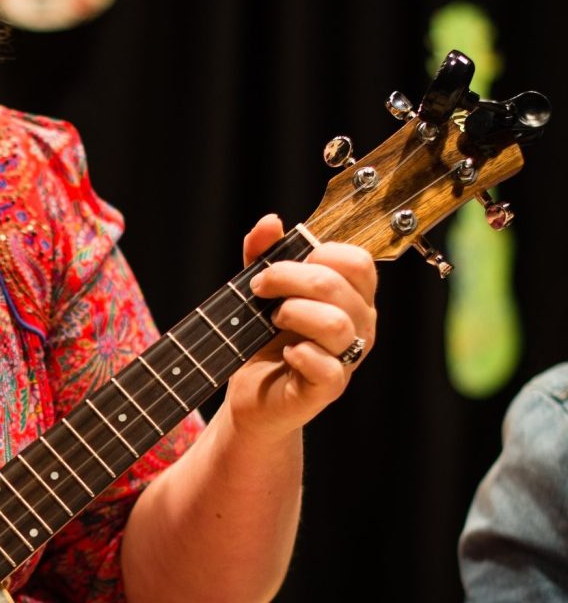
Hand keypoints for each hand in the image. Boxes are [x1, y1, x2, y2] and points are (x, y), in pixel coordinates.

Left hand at [222, 213, 376, 442]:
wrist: (253, 391)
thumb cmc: (264, 335)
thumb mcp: (261, 287)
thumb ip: (263, 252)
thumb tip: (272, 220)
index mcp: (352, 295)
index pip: (359, 261)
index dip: (320, 252)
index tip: (282, 261)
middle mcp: (360, 325)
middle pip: (337, 285)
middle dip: (288, 276)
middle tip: (260, 287)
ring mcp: (348, 358)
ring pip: (335, 323)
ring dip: (292, 312)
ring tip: (272, 319)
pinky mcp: (329, 388)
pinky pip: (328, 367)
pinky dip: (300, 353)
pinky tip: (286, 351)